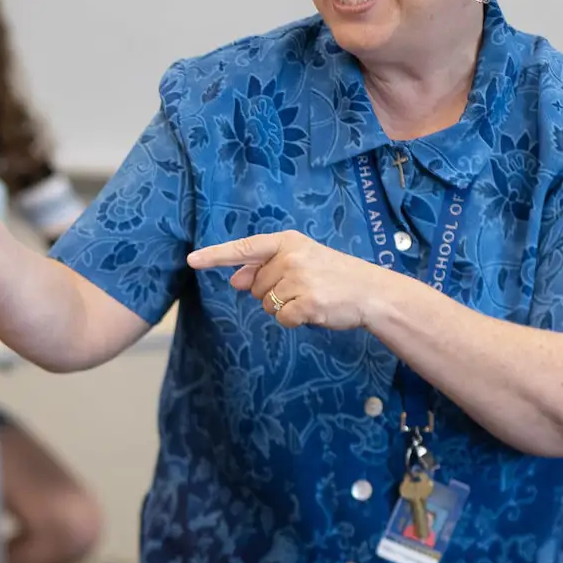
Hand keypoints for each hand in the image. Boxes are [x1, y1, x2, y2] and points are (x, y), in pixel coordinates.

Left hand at [187, 230, 390, 331]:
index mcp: (288, 242)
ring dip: (284, 308)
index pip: (245, 248)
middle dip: (272, 293)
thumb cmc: (333, 276)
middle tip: (304, 288)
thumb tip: (235, 280)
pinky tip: (315, 311)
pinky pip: (282, 319)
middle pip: (255, 286)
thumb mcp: (300, 262)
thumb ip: (266, 268)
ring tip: (311, 298)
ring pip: (266, 305)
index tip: (192, 261)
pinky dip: (295, 320)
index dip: (216, 256)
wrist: (370, 292)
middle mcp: (290, 257)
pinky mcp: (306, 304)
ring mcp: (299, 280)